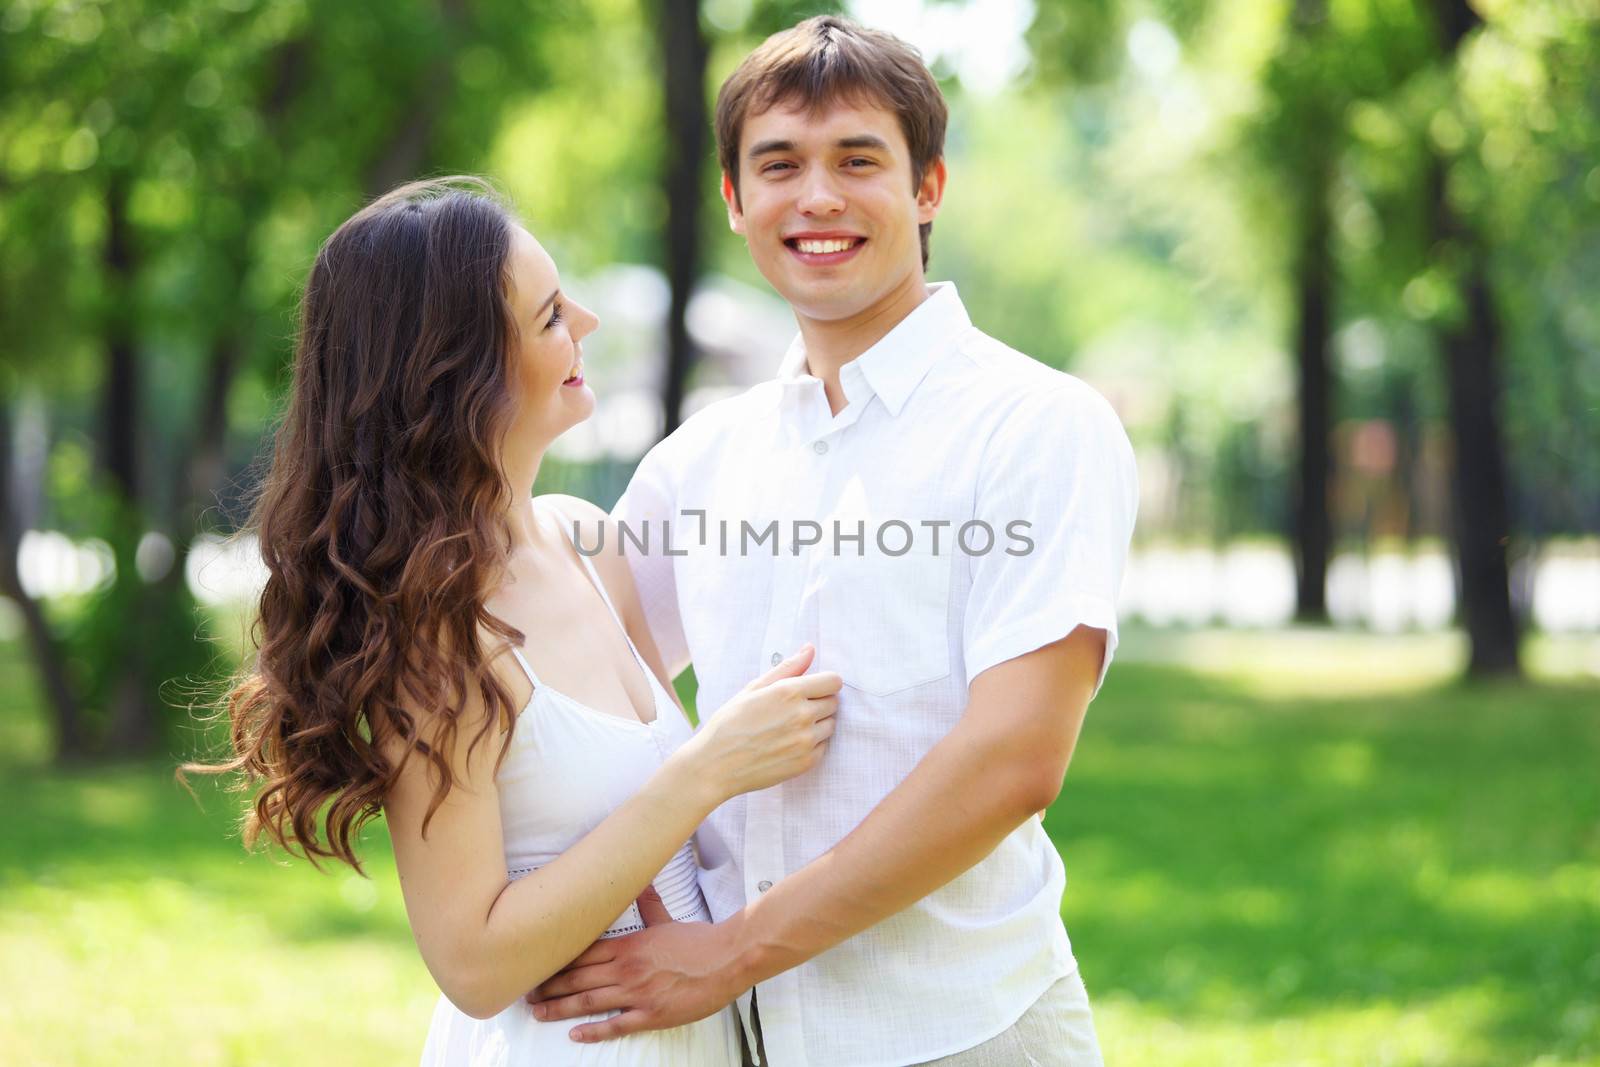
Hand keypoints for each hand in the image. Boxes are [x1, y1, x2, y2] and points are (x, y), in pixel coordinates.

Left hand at [525, 891, 746, 1041]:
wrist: (725, 959)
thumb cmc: (698, 940)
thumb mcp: (667, 920)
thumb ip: (649, 904)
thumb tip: (641, 882)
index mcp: (627, 945)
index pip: (581, 954)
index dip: (556, 962)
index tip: (537, 965)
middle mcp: (625, 968)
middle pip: (577, 978)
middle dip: (549, 987)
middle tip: (526, 994)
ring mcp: (637, 993)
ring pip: (588, 1001)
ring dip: (560, 1008)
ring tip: (538, 1013)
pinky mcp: (651, 1014)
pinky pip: (616, 1024)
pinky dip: (593, 1031)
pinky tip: (575, 1034)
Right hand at [676, 643, 839, 800]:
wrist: (716, 765)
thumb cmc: (730, 723)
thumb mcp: (754, 688)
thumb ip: (787, 667)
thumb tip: (810, 649)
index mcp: (789, 692)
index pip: (834, 681)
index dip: (823, 683)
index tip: (810, 689)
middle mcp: (802, 715)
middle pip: (834, 702)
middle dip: (819, 702)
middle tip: (793, 710)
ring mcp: (806, 741)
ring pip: (830, 725)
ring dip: (817, 724)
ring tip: (789, 728)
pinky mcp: (806, 762)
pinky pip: (823, 747)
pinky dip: (812, 745)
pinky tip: (788, 744)